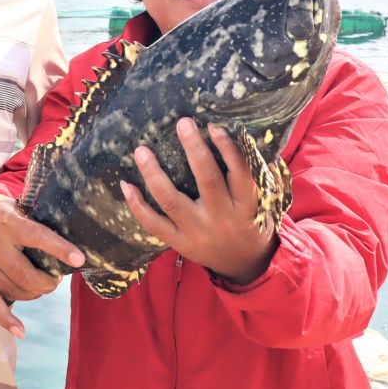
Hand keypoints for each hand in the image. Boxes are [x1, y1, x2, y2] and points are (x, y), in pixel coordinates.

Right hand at [0, 188, 83, 337]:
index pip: (37, 236)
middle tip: (57, 279)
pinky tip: (21, 331)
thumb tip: (68, 249)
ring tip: (42, 286)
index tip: (79, 260)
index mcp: (6, 221)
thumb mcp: (16, 209)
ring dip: (35, 294)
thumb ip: (36, 225)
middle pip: (26, 274)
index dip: (60, 249)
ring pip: (14, 290)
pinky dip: (7, 320)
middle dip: (48, 282)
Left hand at [121, 119, 278, 283]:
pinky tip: (125, 184)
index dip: (228, 149)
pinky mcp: (180, 243)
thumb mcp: (261, 201)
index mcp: (246, 206)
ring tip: (141, 151)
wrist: (244, 265)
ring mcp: (198, 232)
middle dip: (194, 150)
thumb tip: (241, 134)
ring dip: (154, 174)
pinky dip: (137, 205)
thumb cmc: (251, 221)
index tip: (213, 127)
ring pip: (172, 201)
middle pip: (207, 180)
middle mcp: (222, 218)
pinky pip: (154, 224)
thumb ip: (253, 174)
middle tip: (182, 123)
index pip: (239, 173)